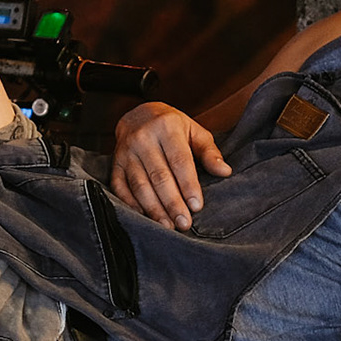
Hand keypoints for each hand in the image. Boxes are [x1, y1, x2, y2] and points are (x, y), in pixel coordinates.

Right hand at [110, 102, 230, 230]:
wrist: (138, 115)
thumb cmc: (172, 127)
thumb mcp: (194, 131)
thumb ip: (209, 152)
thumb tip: (225, 171)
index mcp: (166, 128)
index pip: (179, 161)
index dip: (188, 185)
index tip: (197, 206)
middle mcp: (143, 139)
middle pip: (159, 176)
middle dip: (172, 203)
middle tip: (184, 223)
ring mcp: (126, 152)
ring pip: (140, 185)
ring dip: (154, 208)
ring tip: (168, 226)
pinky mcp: (115, 164)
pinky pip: (120, 187)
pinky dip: (131, 204)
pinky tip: (145, 218)